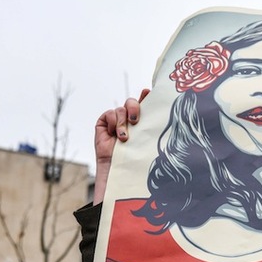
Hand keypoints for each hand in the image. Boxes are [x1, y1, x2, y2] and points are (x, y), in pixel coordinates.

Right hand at [93, 89, 148, 203]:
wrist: (118, 169)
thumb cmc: (135, 158)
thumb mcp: (145, 139)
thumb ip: (150, 124)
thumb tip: (158, 109)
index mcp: (141, 122)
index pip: (144, 105)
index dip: (145, 96)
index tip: (148, 91)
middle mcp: (128, 120)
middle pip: (131, 102)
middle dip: (134, 108)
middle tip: (136, 120)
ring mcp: (115, 121)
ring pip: (121, 109)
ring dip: (122, 123)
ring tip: (124, 138)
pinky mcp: (103, 123)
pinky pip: (109, 114)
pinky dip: (112, 122)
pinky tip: (114, 134)